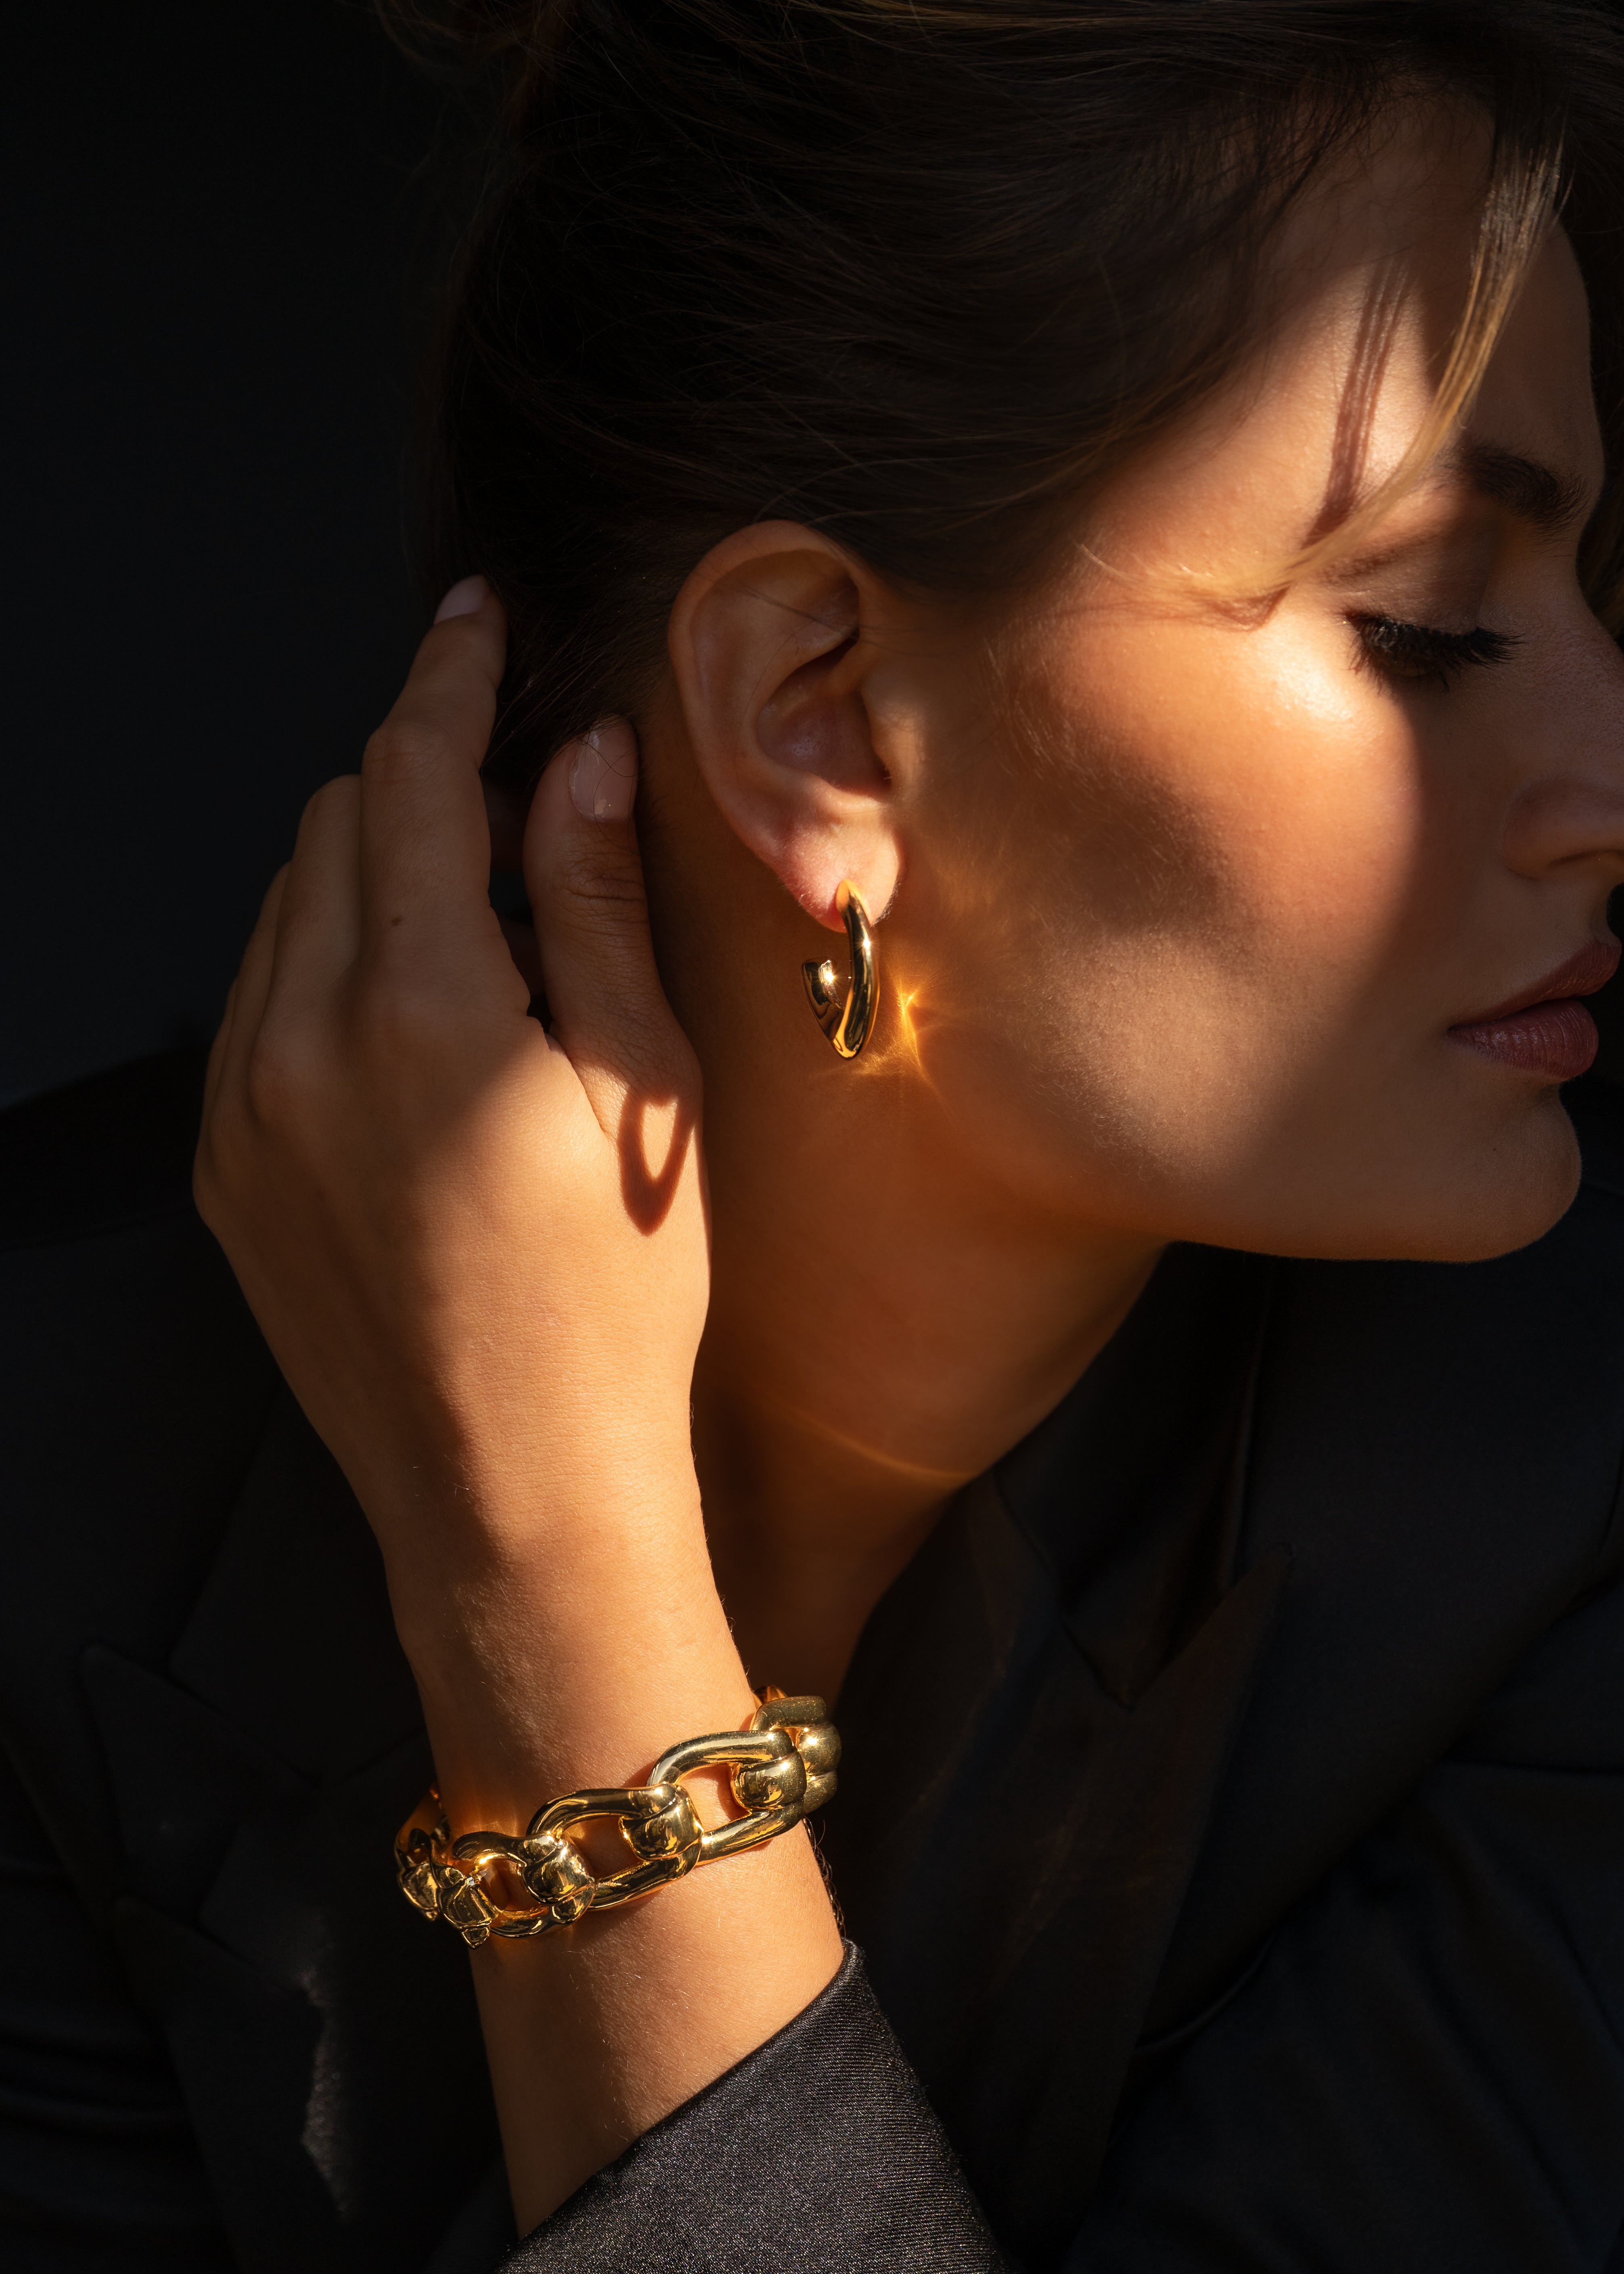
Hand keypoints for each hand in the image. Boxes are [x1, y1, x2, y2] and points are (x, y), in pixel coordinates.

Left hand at [195, 579, 841, 2223]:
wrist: (517, 1502)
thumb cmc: (620, 1310)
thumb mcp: (645, 1090)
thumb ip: (594, 906)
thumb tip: (580, 761)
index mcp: (420, 1011)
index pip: (410, 778)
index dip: (447, 680)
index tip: (474, 620)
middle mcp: (300, 1045)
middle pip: (335, 828)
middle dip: (418, 781)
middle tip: (520, 809)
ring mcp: (246, 1115)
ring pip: (286, 914)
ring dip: (371, 877)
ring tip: (478, 930)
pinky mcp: (229, 1177)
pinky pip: (257, 1010)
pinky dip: (325, 969)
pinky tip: (414, 1023)